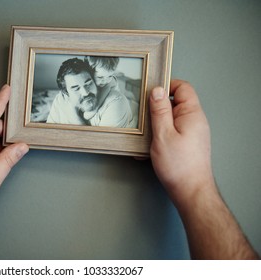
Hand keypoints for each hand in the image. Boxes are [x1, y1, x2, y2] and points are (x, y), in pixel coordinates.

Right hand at [149, 81, 258, 258]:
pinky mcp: (187, 143)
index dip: (167, 85)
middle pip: (175, 102)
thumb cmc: (179, 166)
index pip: (183, 87)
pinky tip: (150, 147)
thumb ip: (160, 110)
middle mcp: (195, 121)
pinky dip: (159, 135)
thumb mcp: (163, 134)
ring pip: (171, 118)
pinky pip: (171, 131)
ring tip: (146, 135)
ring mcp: (191, 132)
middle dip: (157, 107)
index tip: (151, 91)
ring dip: (156, 123)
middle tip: (144, 116)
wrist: (190, 191)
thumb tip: (157, 91)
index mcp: (192, 114)